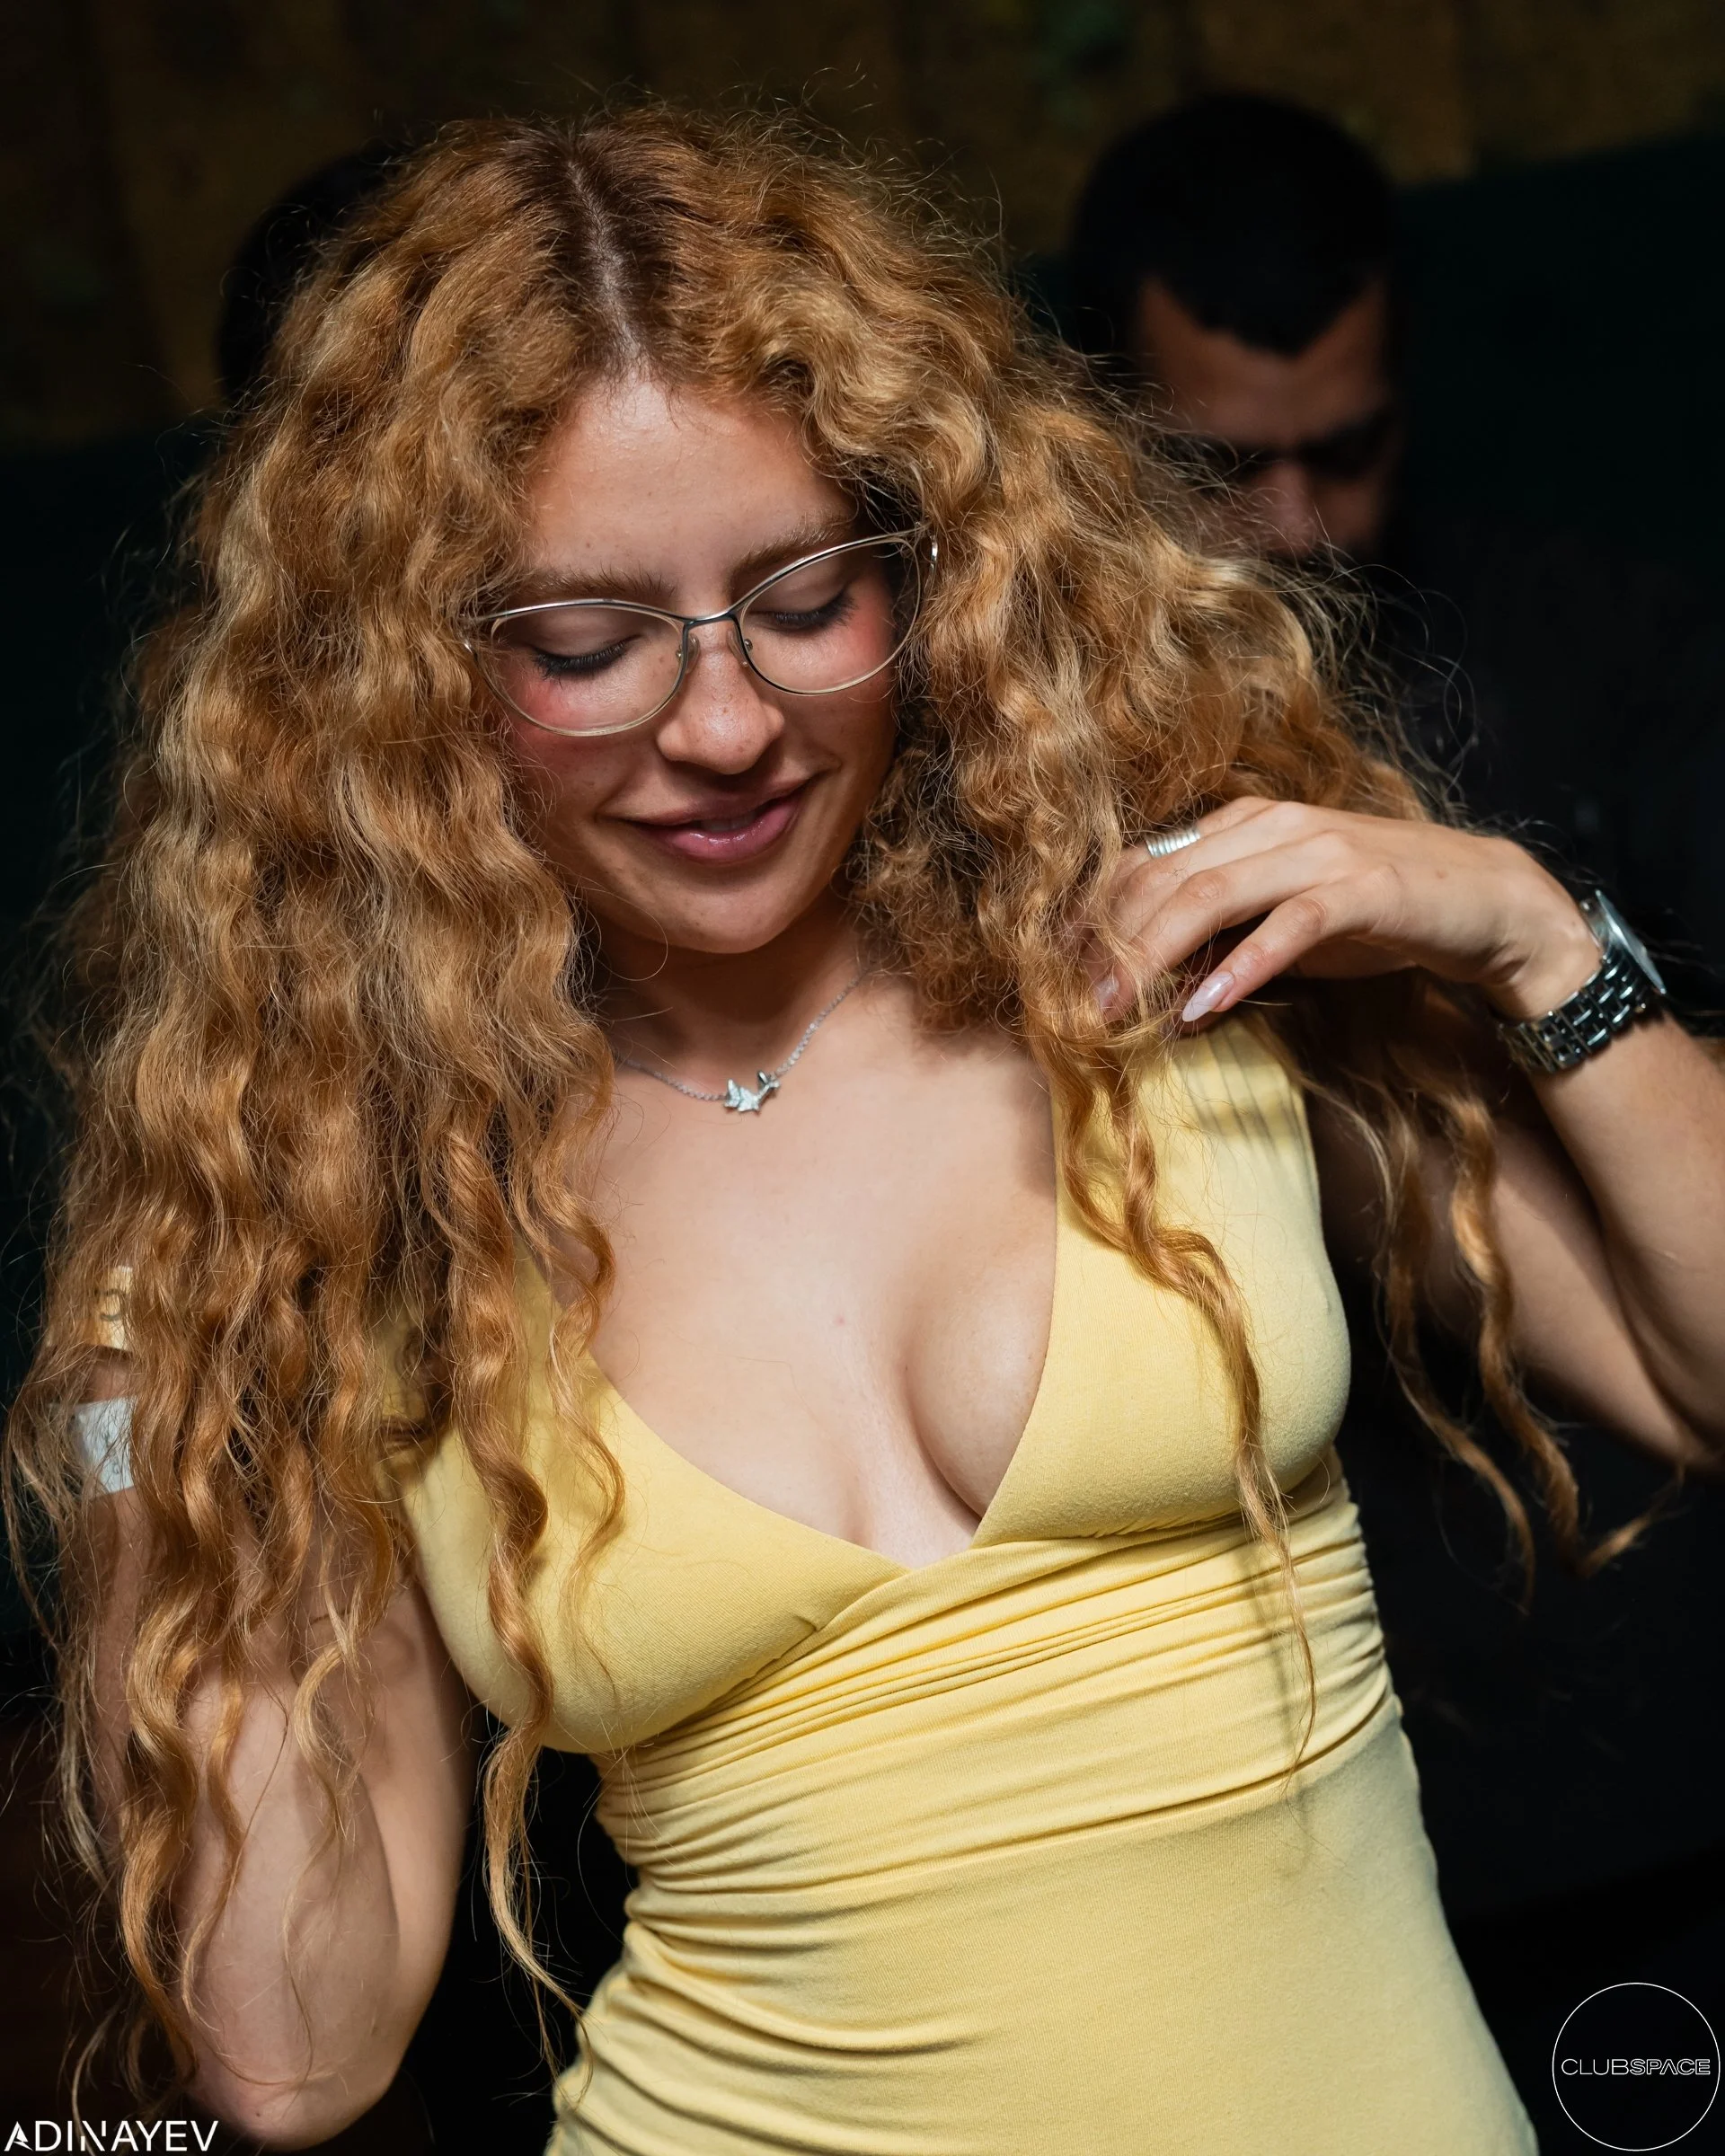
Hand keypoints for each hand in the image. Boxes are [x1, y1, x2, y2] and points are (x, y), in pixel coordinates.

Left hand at [1090, 797, 1603, 1028]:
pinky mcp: (1360, 888)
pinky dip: (1239, 969)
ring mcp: (1314, 851)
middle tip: (1073, 1011)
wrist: (1483, 902)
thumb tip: (1147, 988)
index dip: (1092, 923)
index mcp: (1238, 825)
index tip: (1057, 979)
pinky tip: (1202, 1012)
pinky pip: (1286, 926)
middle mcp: (1267, 825)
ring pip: (1207, 896)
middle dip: (1107, 948)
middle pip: (1158, 881)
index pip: (1141, 865)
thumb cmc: (1372, 915)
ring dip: (1152, 959)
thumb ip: (1216, 939)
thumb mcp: (1277, 924)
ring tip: (1118, 1015)